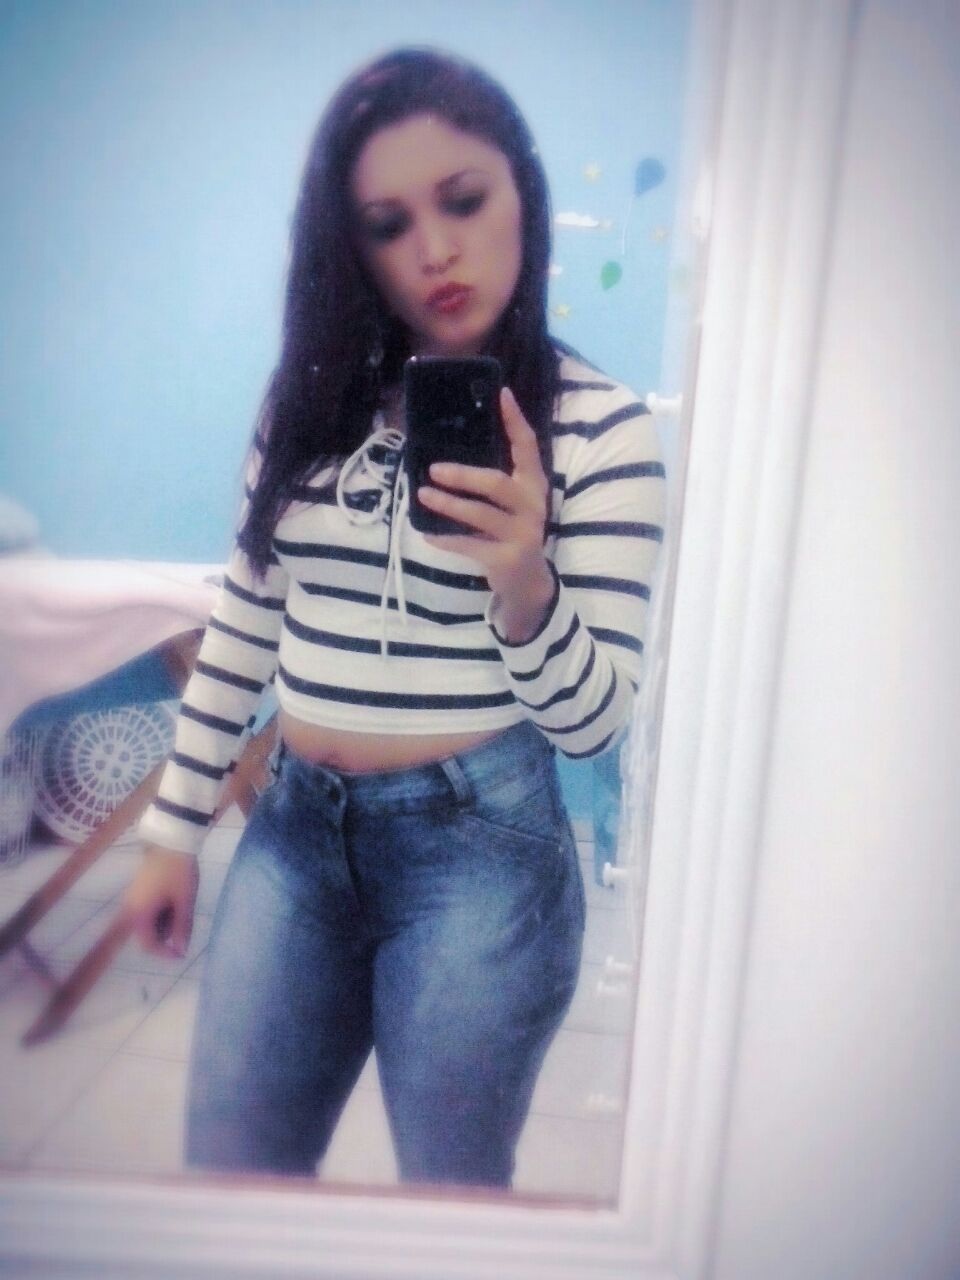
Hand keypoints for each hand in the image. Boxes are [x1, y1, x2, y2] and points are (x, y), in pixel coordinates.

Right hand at [122, 845, 198, 958]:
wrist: (170, 841)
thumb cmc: (178, 872)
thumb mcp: (184, 902)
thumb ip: (181, 928)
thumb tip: (180, 950)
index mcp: (139, 914)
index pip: (148, 945)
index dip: (164, 954)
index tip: (181, 955)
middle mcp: (130, 909)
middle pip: (146, 934)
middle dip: (166, 934)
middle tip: (184, 922)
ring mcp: (132, 898)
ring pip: (147, 922)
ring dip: (164, 922)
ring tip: (181, 906)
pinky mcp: (137, 890)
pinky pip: (147, 910)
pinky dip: (161, 912)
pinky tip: (174, 899)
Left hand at [418, 386, 554, 638]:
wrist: (527, 581)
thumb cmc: (511, 530)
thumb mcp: (511, 501)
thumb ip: (493, 478)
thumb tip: (448, 450)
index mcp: (534, 484)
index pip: (528, 446)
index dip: (515, 420)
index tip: (501, 393)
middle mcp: (533, 506)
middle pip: (497, 483)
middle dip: (463, 475)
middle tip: (433, 469)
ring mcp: (522, 534)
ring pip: (480, 515)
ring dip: (448, 505)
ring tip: (422, 495)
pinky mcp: (506, 558)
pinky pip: (469, 545)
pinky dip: (446, 539)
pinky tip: (427, 532)